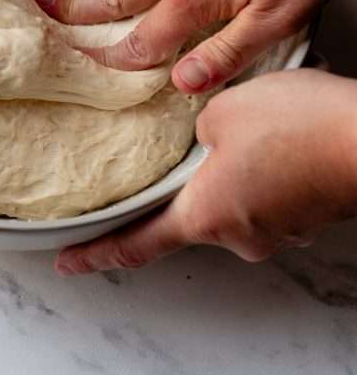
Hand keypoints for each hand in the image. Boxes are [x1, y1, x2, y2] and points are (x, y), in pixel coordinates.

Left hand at [55, 70, 356, 274]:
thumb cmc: (297, 127)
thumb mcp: (221, 110)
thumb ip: (196, 128)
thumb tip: (203, 136)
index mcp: (204, 216)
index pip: (136, 245)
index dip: (97, 255)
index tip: (69, 263)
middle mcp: (239, 235)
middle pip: (193, 212)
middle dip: (189, 179)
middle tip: (199, 143)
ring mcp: (277, 229)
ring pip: (235, 197)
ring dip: (231, 167)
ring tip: (252, 125)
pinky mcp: (304, 215)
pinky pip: (266, 191)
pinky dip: (261, 167)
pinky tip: (275, 135)